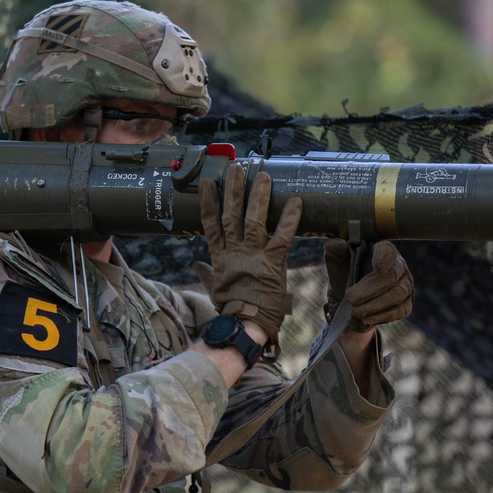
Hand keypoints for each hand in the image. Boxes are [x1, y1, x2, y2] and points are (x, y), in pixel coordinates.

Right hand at [194, 163, 301, 346]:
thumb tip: (195, 266)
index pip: (210, 223)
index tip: (208, 183)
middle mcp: (235, 250)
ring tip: (263, 176)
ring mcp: (254, 254)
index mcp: (220, 255)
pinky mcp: (274, 261)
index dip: (208, 201)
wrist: (245, 323)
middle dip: (234, 189)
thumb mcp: (214, 288)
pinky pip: (283, 235)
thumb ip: (206, 274)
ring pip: (255, 218)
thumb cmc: (231, 308)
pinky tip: (296, 200)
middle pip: (232, 214)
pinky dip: (290, 218)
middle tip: (236, 168)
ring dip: (259, 196)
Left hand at [324, 238, 413, 331]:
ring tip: (355, 310)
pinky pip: (399, 311)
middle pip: (391, 276)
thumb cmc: (346, 274)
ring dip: (374, 305)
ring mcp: (406, 285)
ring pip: (397, 294)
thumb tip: (338, 244)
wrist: (351, 300)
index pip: (387, 251)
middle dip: (369, 289)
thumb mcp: (337, 262)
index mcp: (382, 250)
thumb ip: (335, 250)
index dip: (384, 259)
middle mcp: (399, 266)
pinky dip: (381, 316)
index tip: (378, 269)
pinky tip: (366, 318)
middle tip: (349, 298)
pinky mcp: (406, 304)